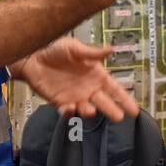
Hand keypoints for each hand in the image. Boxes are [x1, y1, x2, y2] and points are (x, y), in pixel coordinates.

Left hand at [15, 37, 139, 121]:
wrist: (31, 57)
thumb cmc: (54, 49)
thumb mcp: (75, 47)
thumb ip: (92, 52)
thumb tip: (112, 49)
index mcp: (96, 74)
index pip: (114, 89)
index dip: (124, 99)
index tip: (134, 110)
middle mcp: (88, 88)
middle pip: (104, 102)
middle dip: (112, 110)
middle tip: (119, 118)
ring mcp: (75, 97)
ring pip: (87, 109)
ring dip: (89, 111)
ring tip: (90, 110)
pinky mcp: (60, 102)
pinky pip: (67, 112)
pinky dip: (69, 113)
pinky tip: (69, 108)